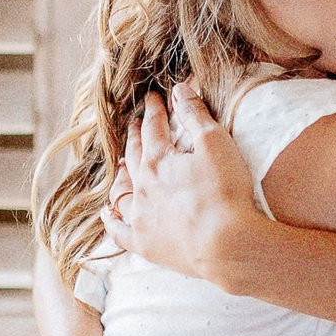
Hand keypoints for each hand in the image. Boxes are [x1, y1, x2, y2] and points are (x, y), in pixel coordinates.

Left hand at [107, 85, 264, 287]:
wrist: (227, 246)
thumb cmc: (225, 193)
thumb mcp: (215, 144)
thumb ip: (195, 115)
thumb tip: (179, 90)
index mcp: (158, 160)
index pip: (153, 128)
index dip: (154, 110)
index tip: (153, 98)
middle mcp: (142, 187)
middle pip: (134, 155)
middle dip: (134, 136)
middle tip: (134, 124)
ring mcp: (141, 218)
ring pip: (122, 191)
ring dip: (121, 175)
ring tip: (121, 165)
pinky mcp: (145, 244)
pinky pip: (119, 231)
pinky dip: (111, 220)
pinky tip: (107, 214)